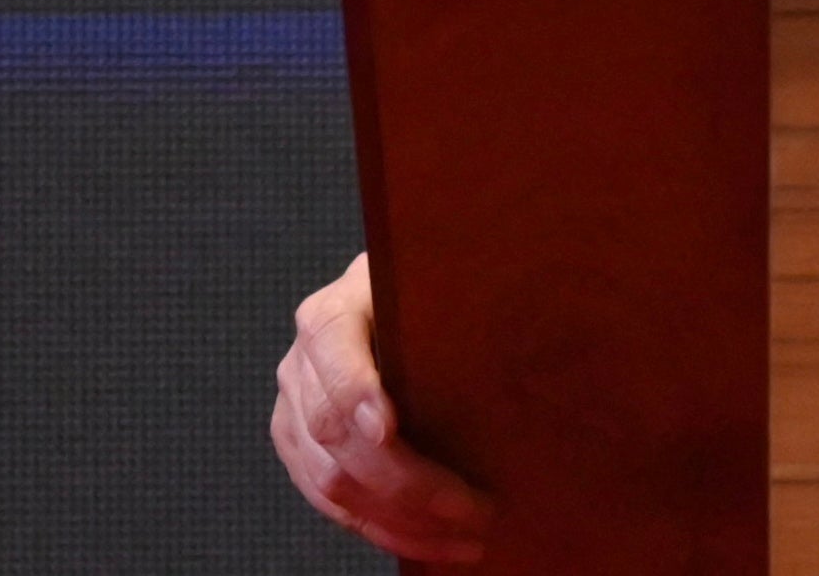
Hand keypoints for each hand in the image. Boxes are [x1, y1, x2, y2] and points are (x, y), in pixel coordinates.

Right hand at [270, 252, 493, 562]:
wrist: (387, 296)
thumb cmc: (425, 289)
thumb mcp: (435, 278)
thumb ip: (451, 301)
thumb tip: (523, 334)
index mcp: (331, 315)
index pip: (334, 355)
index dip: (356, 394)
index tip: (389, 430)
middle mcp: (301, 365)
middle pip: (336, 437)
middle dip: (407, 484)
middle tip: (475, 507)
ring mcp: (295, 412)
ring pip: (332, 484)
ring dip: (402, 522)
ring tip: (467, 538)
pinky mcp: (301, 452)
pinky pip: (333, 506)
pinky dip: (384, 530)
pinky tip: (433, 540)